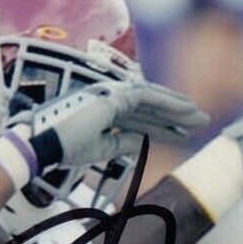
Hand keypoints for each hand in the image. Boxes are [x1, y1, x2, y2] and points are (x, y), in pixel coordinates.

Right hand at [6, 73, 208, 177]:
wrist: (43, 145)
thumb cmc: (63, 148)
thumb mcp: (100, 149)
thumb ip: (123, 142)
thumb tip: (144, 142)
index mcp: (105, 111)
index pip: (140, 117)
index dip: (162, 125)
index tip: (181, 134)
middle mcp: (111, 98)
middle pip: (151, 107)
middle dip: (176, 115)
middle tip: (200, 122)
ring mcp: (112, 94)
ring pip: (153, 100)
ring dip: (178, 108)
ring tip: (199, 118)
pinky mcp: (114, 96)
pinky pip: (148, 97)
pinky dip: (168, 103)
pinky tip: (185, 111)